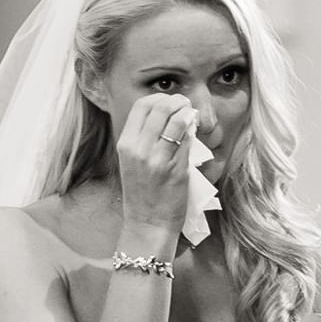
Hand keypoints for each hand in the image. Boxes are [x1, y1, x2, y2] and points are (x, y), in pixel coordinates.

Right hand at [115, 94, 195, 230]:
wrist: (147, 223)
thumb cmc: (141, 193)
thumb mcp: (132, 161)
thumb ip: (143, 138)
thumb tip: (166, 114)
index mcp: (125, 144)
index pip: (141, 106)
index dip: (159, 98)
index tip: (170, 102)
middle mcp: (138, 149)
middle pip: (160, 107)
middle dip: (177, 101)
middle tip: (186, 105)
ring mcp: (157, 159)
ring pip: (176, 119)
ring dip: (188, 112)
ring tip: (192, 115)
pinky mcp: (176, 169)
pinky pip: (188, 139)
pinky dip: (193, 130)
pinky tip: (195, 130)